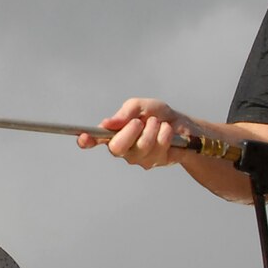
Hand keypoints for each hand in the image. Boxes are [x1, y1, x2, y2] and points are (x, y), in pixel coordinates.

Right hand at [78, 98, 192, 169]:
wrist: (183, 126)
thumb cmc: (158, 115)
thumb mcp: (142, 106)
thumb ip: (125, 112)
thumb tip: (108, 123)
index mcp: (114, 133)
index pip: (95, 139)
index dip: (87, 140)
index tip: (83, 137)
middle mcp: (123, 148)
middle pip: (116, 148)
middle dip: (130, 132)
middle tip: (139, 122)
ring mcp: (138, 158)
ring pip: (141, 147)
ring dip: (152, 129)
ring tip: (158, 123)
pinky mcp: (154, 162)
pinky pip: (158, 148)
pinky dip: (165, 134)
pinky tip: (167, 132)